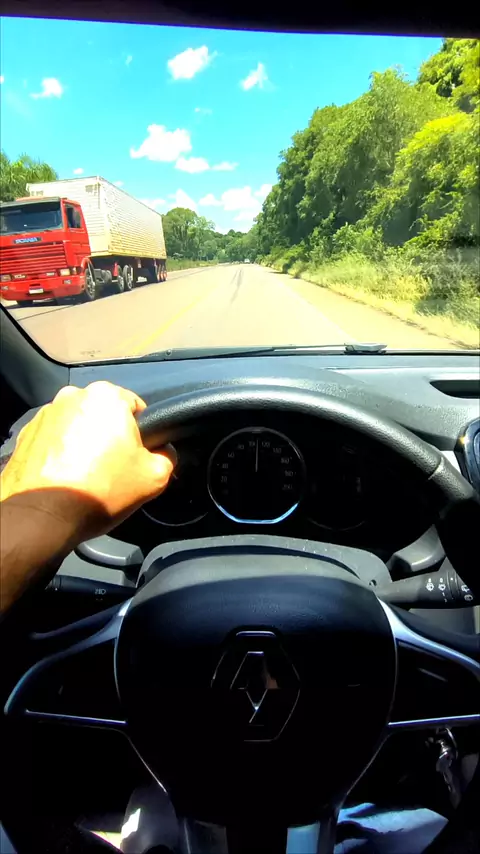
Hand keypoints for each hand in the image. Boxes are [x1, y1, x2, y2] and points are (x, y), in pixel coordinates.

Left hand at [1, 381, 173, 543]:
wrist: (44, 517)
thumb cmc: (100, 490)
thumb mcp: (155, 477)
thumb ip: (168, 455)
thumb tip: (163, 452)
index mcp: (106, 396)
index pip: (137, 408)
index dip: (143, 436)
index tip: (137, 459)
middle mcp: (72, 396)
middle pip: (104, 416)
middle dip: (110, 439)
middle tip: (114, 471)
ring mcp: (44, 414)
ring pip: (77, 427)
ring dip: (84, 446)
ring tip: (87, 478)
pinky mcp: (25, 435)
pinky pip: (54, 441)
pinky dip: (61, 455)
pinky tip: (66, 479)